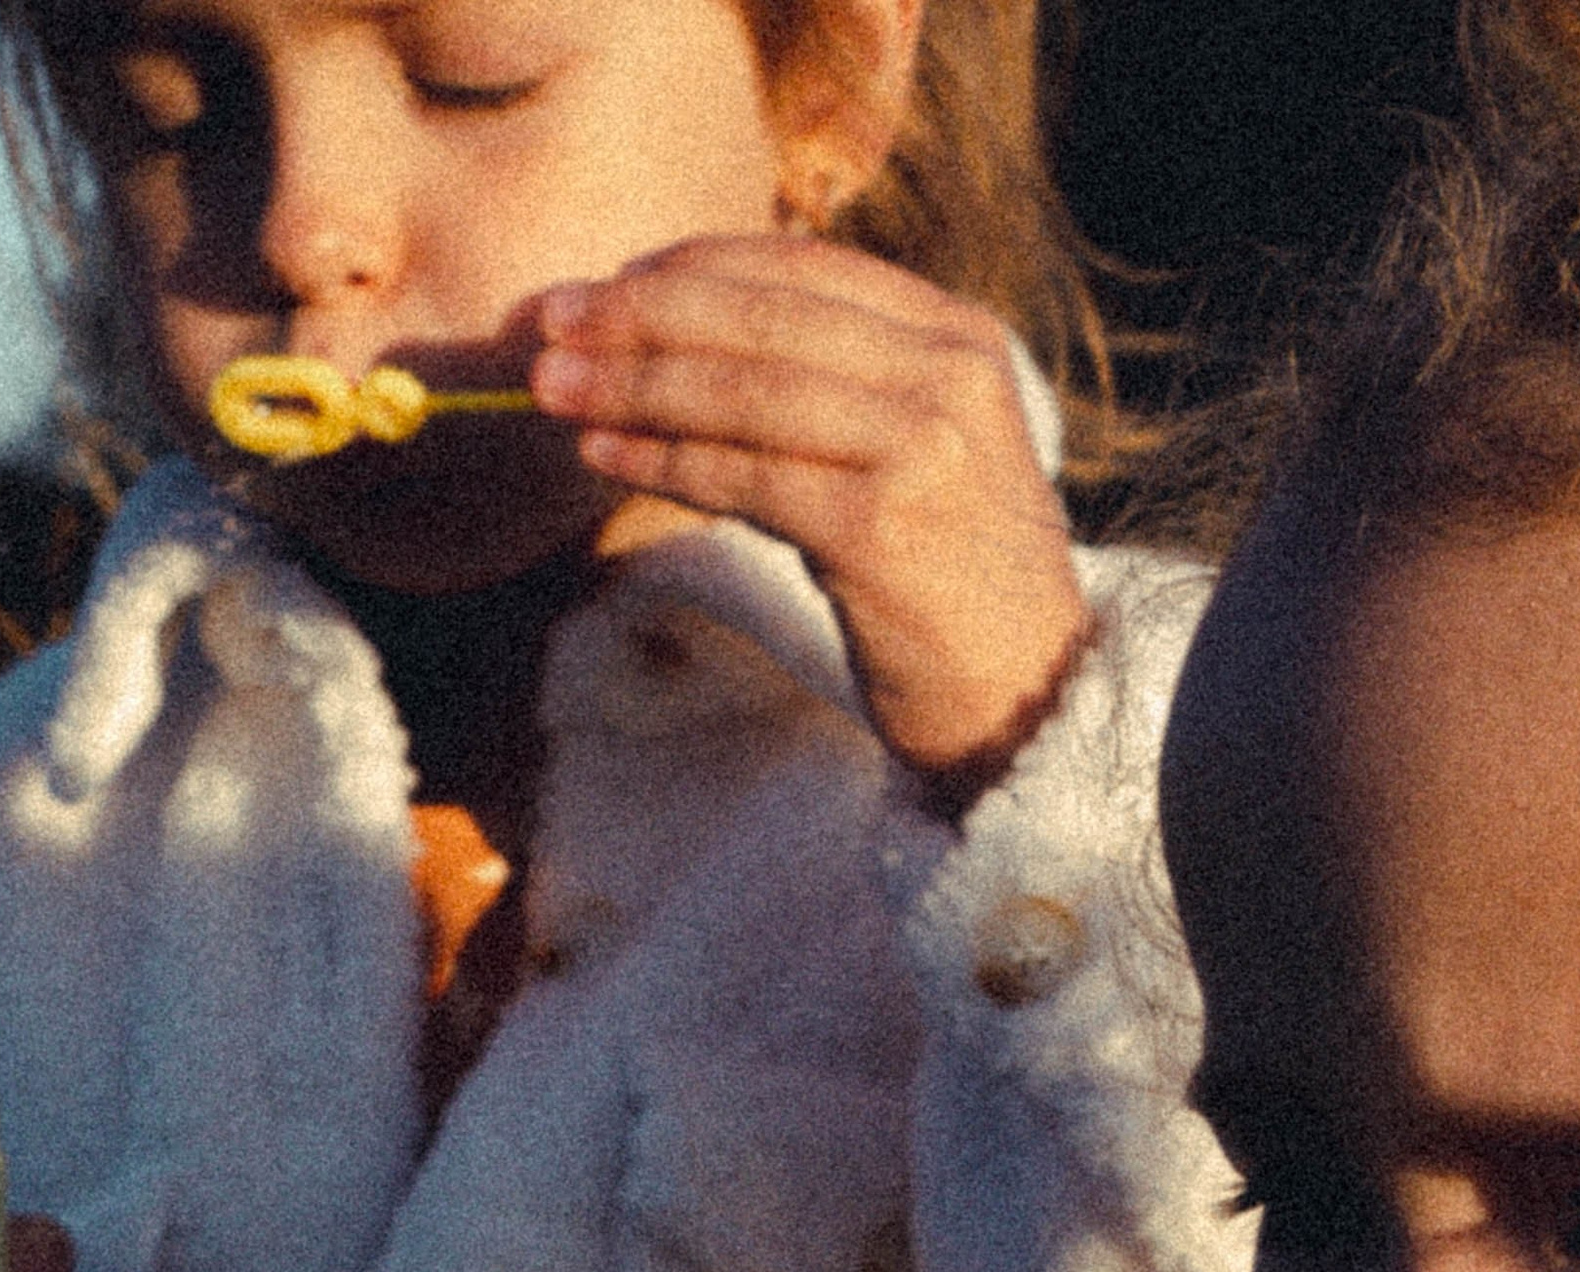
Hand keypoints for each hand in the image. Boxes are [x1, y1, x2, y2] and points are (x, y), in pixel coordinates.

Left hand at [532, 239, 1090, 784]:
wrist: (1030, 697)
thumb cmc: (950, 581)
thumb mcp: (913, 450)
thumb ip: (835, 383)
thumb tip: (678, 335)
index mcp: (957, 336)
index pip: (801, 268)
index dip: (689, 267)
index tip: (604, 285)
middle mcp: (948, 376)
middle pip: (763, 317)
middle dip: (641, 315)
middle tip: (548, 323)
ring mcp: (922, 448)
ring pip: (745, 391)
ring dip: (634, 386)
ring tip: (552, 388)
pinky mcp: (882, 527)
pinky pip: (745, 477)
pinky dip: (665, 461)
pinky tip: (604, 455)